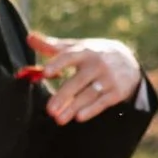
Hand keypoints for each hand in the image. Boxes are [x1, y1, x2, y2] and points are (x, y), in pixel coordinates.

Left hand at [25, 31, 140, 124]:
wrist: (128, 61)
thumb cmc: (93, 54)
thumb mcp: (76, 47)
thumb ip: (52, 46)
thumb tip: (29, 38)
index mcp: (84, 51)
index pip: (69, 56)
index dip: (58, 63)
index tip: (46, 72)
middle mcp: (97, 64)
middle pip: (78, 80)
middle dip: (64, 95)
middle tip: (49, 110)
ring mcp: (108, 78)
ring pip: (89, 94)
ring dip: (74, 107)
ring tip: (59, 119)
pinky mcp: (116, 92)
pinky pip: (103, 102)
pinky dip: (92, 110)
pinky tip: (79, 117)